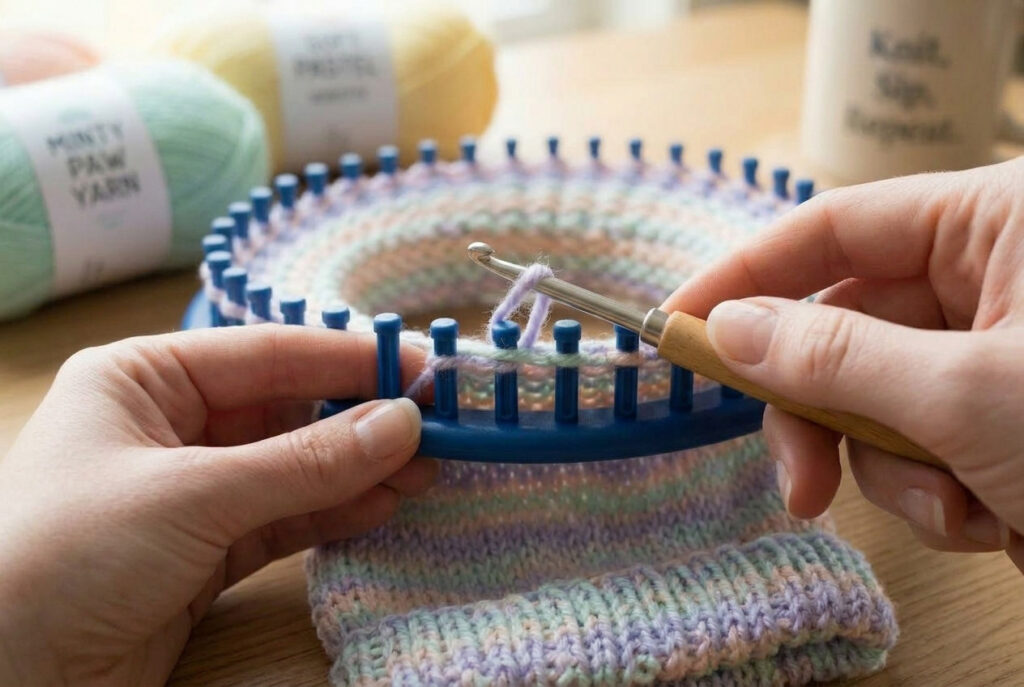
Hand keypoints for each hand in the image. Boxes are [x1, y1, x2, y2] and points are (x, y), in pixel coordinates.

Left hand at [0, 326, 436, 686]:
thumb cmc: (63, 555)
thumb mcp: (192, 495)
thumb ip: (305, 463)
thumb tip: (403, 423)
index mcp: (142, 378)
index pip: (266, 353)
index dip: (348, 358)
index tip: (421, 368)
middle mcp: (168, 426)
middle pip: (286, 411)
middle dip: (360, 420)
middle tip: (438, 425)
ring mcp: (190, 492)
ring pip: (293, 469)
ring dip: (358, 470)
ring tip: (427, 469)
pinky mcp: (204, 553)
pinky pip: (284, 520)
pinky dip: (334, 515)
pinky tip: (383, 505)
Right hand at [663, 157, 1023, 571]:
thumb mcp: (967, 393)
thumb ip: (834, 355)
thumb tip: (728, 329)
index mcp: (995, 224)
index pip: (834, 230)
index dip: (746, 276)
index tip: (676, 324)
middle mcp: (989, 280)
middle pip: (843, 331)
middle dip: (821, 416)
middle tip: (795, 483)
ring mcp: (992, 355)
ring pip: (873, 403)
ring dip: (891, 473)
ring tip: (957, 511)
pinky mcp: (997, 420)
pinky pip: (917, 449)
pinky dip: (936, 496)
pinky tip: (992, 521)